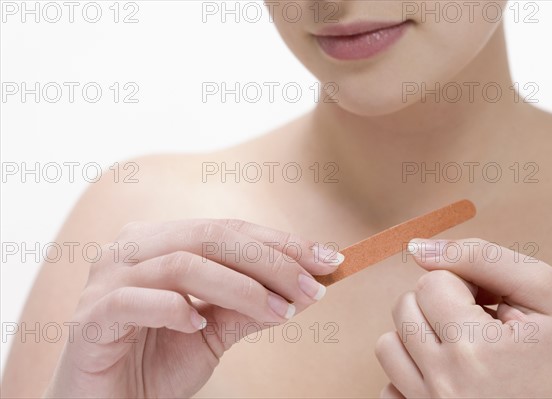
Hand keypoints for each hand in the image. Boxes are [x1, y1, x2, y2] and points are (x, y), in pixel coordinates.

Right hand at [45, 219, 342, 397]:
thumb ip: (249, 305)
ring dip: (239, 287)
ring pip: (181, 264)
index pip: (231, 230)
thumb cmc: (159, 361)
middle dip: (270, 261)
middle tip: (312, 288)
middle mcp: (133, 249)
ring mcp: (107, 279)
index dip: (282, 243)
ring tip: (278, 312)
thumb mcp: (214, 330)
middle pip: (211, 237)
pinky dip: (174, 308)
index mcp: (162, 240)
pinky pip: (134, 301)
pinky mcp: (91, 317)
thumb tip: (306, 286)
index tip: (329, 260)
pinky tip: (199, 324)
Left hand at [375, 238, 551, 397]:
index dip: (463, 284)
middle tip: (481, 323)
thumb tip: (418, 247)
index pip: (431, 282)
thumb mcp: (546, 293)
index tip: (492, 303)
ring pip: (389, 345)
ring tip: (464, 347)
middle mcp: (445, 385)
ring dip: (420, 336)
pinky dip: (413, 374)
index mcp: (475, 350)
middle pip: (404, 309)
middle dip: (440, 304)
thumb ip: (480, 257)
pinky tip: (450, 375)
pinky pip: (389, 387)